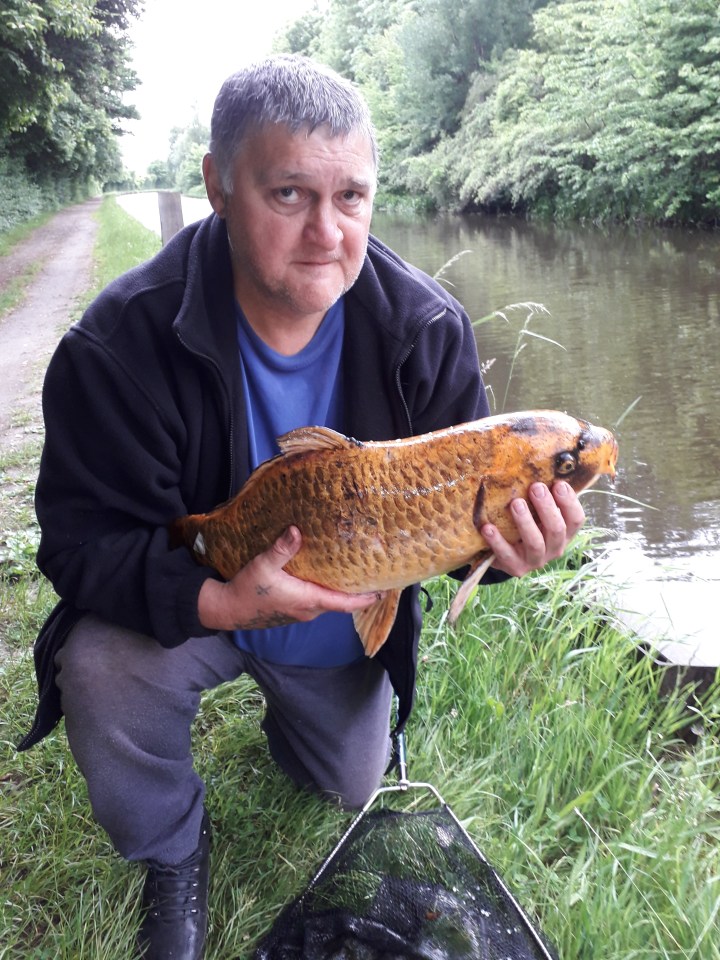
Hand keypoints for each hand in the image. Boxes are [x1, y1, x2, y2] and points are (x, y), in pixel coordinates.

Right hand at [198, 525, 381, 630]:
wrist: (227, 609)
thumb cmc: (246, 590)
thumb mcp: (263, 565)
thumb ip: (281, 548)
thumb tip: (297, 531)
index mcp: (308, 600)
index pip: (345, 602)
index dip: (366, 598)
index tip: (384, 590)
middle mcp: (309, 610)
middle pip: (342, 601)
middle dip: (359, 590)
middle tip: (374, 573)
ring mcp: (302, 612)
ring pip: (330, 601)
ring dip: (343, 590)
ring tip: (355, 571)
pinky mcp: (294, 609)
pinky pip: (318, 600)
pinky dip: (328, 590)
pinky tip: (328, 575)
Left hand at [481, 480, 584, 577]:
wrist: (506, 555)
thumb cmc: (526, 525)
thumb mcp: (539, 513)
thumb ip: (544, 495)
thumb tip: (543, 464)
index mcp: (564, 533)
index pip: (575, 519)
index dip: (569, 502)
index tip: (559, 484)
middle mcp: (554, 548)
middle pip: (556, 529)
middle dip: (547, 507)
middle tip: (536, 487)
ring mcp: (535, 560)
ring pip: (535, 543)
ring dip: (526, 522)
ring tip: (516, 503)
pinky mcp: (515, 568)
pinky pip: (506, 555)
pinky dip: (497, 541)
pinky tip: (488, 527)